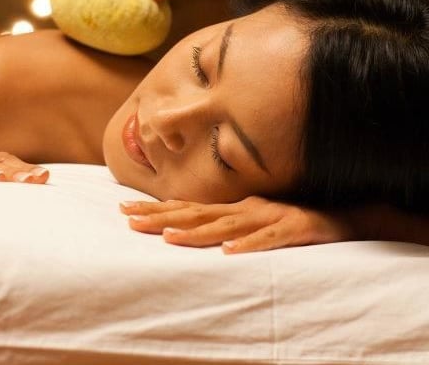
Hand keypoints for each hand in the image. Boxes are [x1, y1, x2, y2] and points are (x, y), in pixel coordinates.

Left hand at [120, 196, 355, 252]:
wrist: (338, 215)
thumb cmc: (287, 221)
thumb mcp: (249, 221)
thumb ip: (222, 224)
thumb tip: (188, 230)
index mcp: (231, 208)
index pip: (186, 208)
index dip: (155, 210)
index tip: (124, 210)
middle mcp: (243, 209)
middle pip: (196, 214)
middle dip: (160, 218)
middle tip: (128, 220)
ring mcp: (266, 218)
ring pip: (226, 227)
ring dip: (197, 234)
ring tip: (168, 239)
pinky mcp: (291, 230)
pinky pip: (267, 241)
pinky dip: (248, 246)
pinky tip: (229, 254)